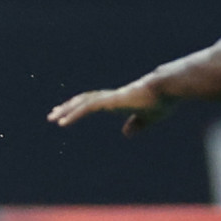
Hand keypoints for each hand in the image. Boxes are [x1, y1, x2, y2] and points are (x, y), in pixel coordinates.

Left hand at [48, 77, 170, 135]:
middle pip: (84, 100)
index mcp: (118, 100)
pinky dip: (73, 114)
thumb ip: (137, 124)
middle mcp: (111, 97)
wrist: (168, 88)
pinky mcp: (110, 101)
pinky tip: (63, 122)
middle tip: (53, 115)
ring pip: (82, 103)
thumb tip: (126, 133)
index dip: (80, 107)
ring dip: (66, 110)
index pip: (94, 102)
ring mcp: (110, 98)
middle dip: (68, 107)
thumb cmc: (162, 100)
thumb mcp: (148, 118)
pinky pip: (87, 107)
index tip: (69, 114)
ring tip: (52, 118)